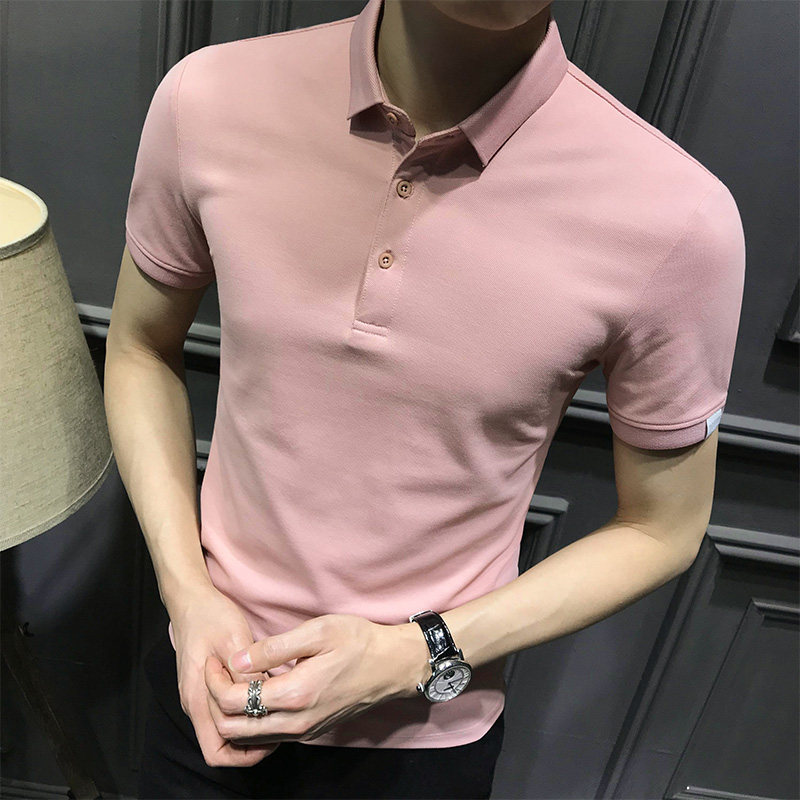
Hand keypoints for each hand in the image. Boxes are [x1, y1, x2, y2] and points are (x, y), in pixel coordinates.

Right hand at [168, 583, 278, 766]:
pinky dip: (243, 710)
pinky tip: (264, 694)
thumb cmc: (211, 617)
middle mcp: (195, 703)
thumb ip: (245, 673)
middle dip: (251, 743)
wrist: (191, 599)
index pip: (217, 751)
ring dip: (248, 726)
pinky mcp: (205, 686)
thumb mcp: (234, 641)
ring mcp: (199, 695)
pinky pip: (223, 711)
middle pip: (221, 745)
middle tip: (281, 722)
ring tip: (276, 708)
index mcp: (198, 699)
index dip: (245, 754)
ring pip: (223, 729)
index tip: (272, 737)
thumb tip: (263, 699)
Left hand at [202, 613, 430, 744]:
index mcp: (294, 695)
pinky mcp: (311, 732)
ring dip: (233, 714)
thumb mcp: (318, 632)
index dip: (213, 681)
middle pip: (233, 730)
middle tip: (217, 672)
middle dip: (215, 702)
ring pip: (250, 738)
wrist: (394, 665)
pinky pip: (270, 735)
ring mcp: (304, 732)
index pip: (232, 702)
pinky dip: (253, 720)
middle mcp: (296, 723)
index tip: (213, 659)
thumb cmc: (359, 641)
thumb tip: (237, 658)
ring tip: (234, 679)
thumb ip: (274, 648)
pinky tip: (258, 691)